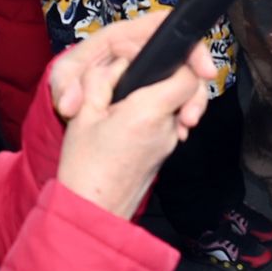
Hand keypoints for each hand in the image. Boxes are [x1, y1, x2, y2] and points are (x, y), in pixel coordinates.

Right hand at [47, 13, 210, 217]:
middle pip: (188, 91)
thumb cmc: (84, 166)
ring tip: (129, 101)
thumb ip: (103, 80)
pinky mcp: (164, 155)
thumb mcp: (83, 114)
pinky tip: (131, 119)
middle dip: (172, 78)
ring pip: (178, 107)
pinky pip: (168, 124)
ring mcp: (169, 144)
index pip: (188, 77)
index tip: (163, 59)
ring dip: (162, 97)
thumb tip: (120, 62)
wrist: (91, 211)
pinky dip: (156, 116)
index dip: (181, 62)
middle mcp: (168, 127)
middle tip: (145, 79)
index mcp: (149, 111)